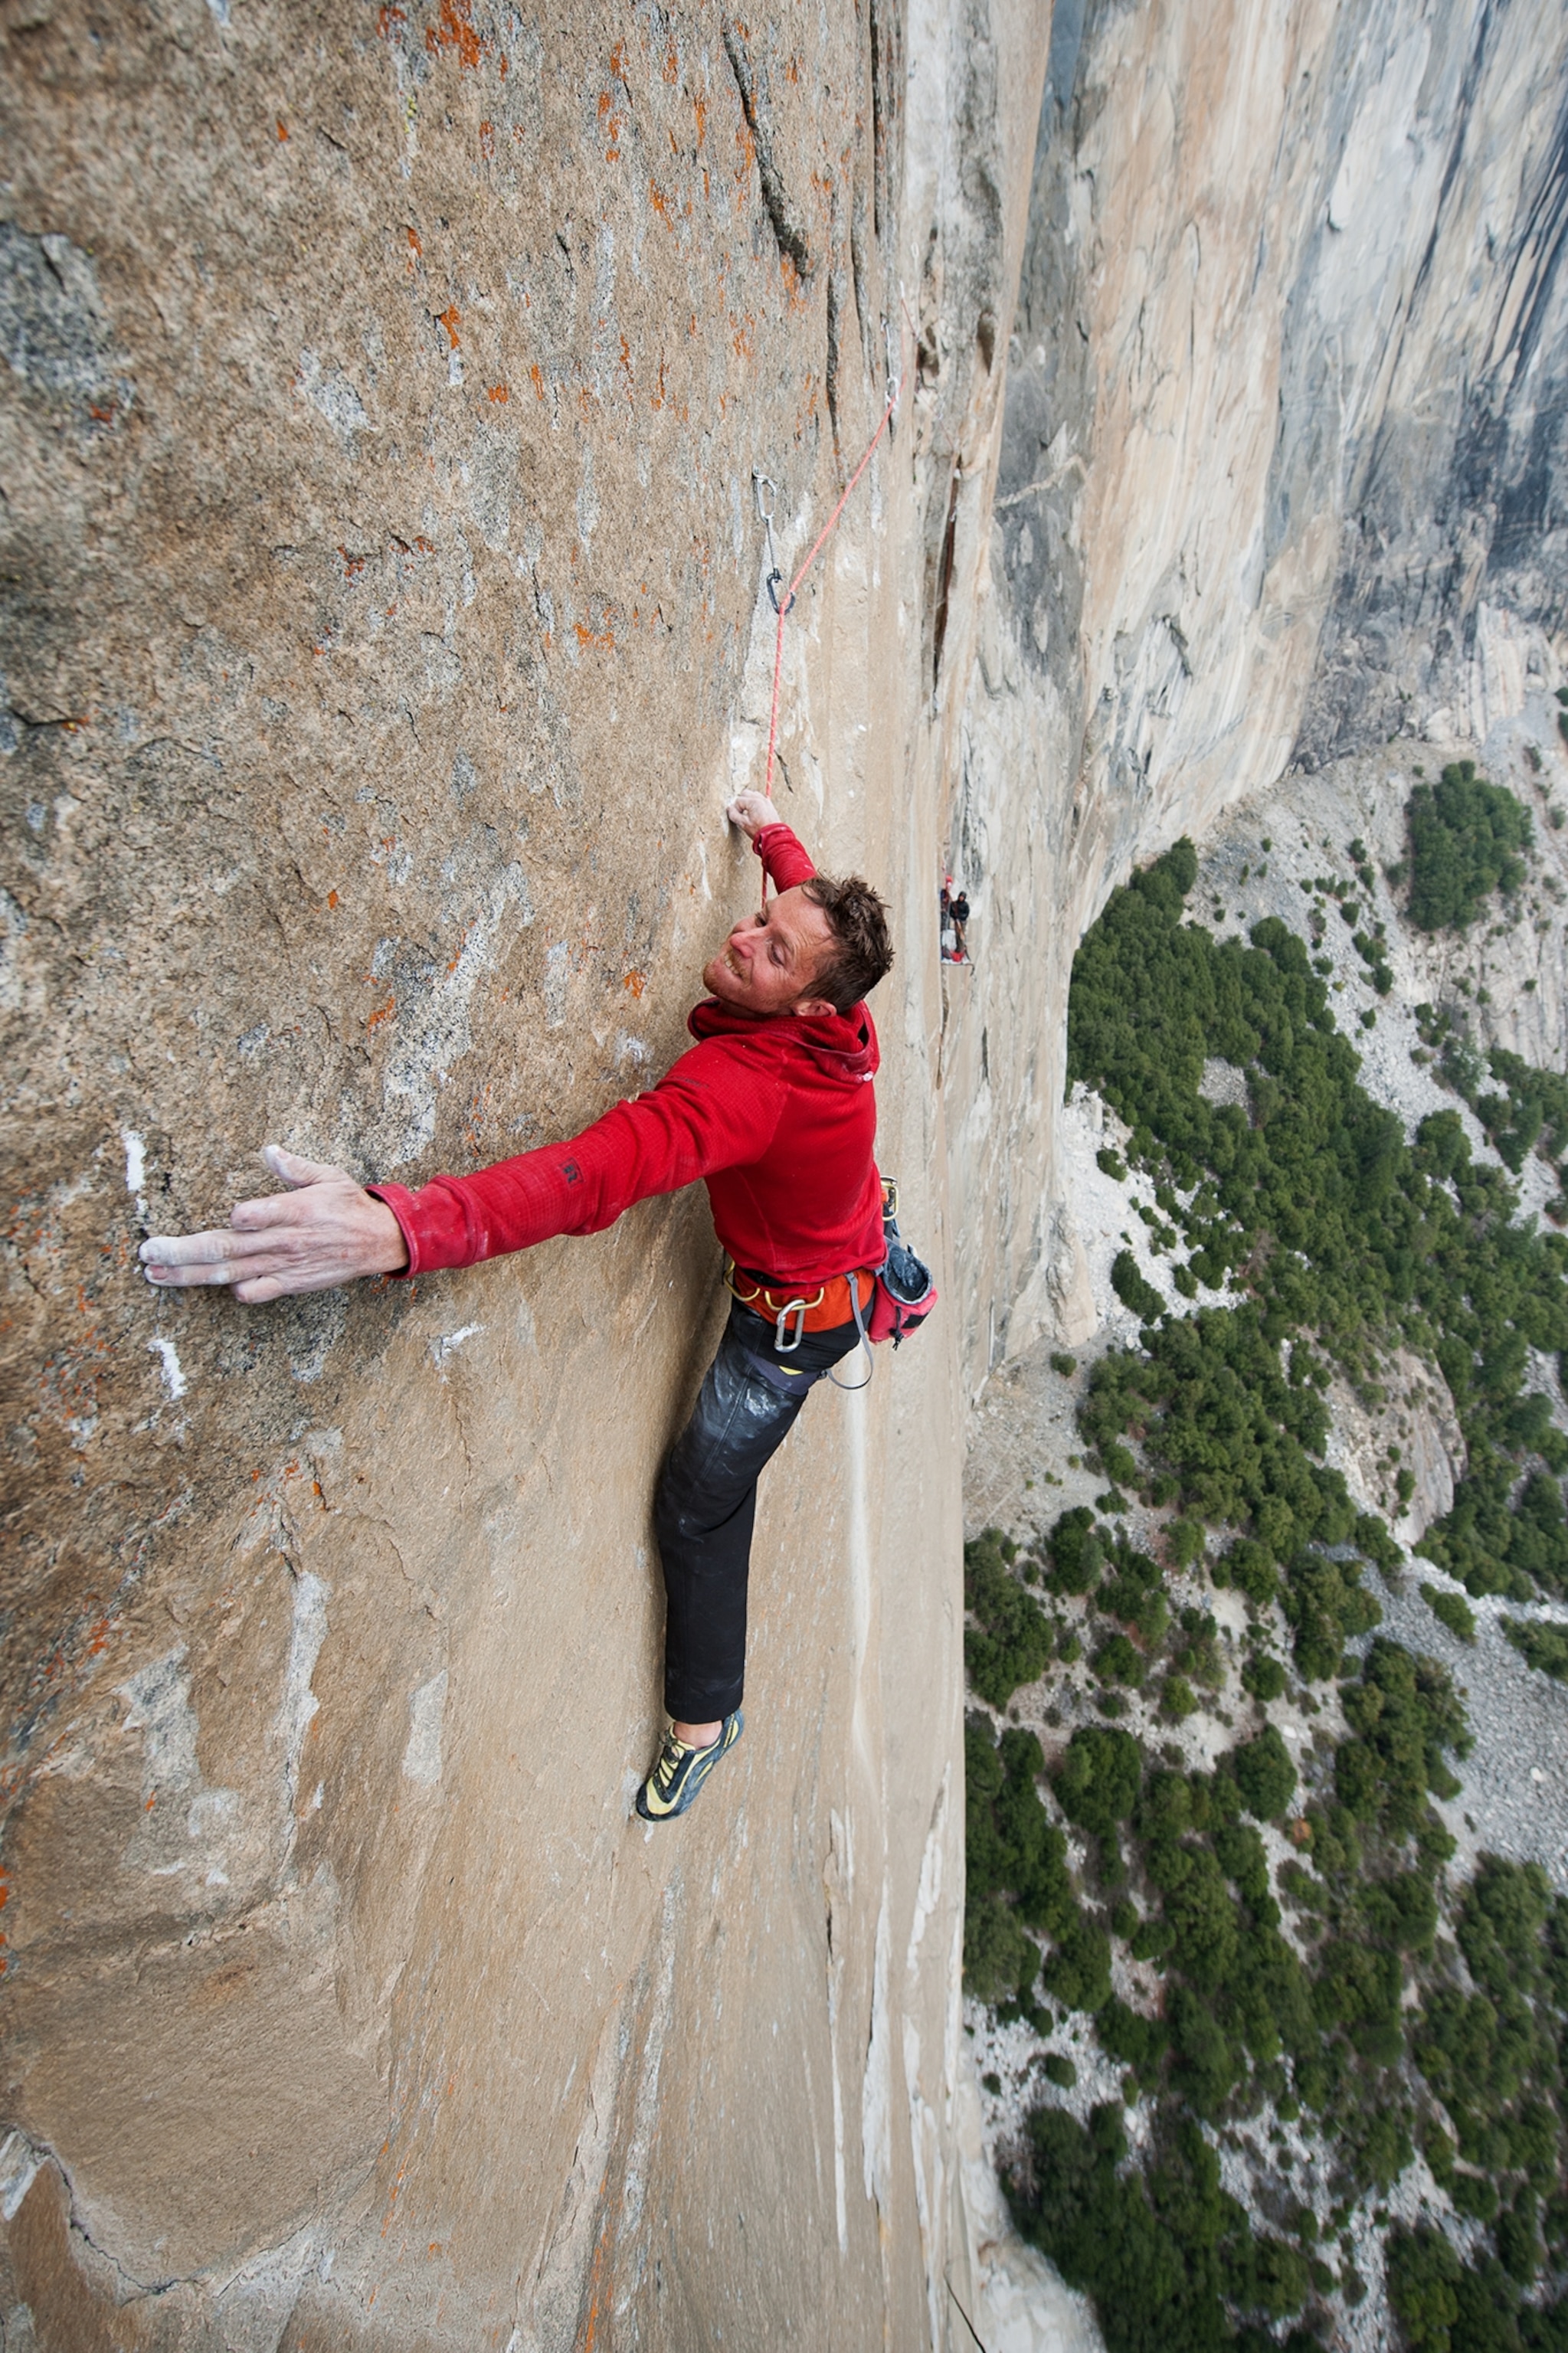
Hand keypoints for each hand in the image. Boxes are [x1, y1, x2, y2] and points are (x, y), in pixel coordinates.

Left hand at [139, 1145, 408, 1302]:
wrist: (379, 1242)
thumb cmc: (349, 1205)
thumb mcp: (327, 1175)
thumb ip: (294, 1167)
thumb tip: (268, 1151)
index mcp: (293, 1211)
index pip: (254, 1217)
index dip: (237, 1218)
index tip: (225, 1214)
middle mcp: (283, 1241)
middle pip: (224, 1248)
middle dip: (182, 1252)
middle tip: (148, 1251)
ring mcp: (283, 1265)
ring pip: (228, 1273)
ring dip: (188, 1275)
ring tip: (154, 1273)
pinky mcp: (289, 1283)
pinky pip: (254, 1292)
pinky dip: (233, 1290)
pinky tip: (210, 1283)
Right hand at [725, 791, 780, 838]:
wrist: (774, 836)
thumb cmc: (760, 831)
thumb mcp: (743, 824)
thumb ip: (734, 815)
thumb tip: (729, 809)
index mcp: (754, 802)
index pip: (738, 800)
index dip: (735, 809)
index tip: (737, 817)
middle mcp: (760, 799)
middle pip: (745, 793)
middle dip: (741, 802)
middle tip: (741, 812)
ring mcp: (766, 801)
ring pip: (753, 795)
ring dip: (748, 801)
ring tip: (747, 812)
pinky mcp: (769, 805)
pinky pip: (759, 799)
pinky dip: (755, 803)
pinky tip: (754, 812)